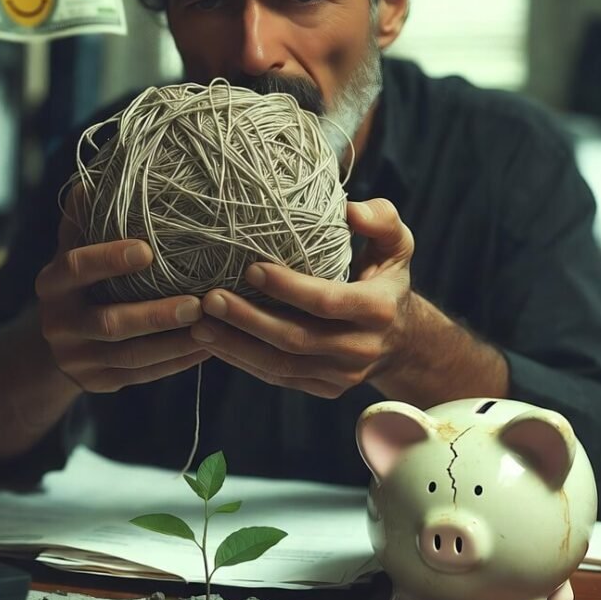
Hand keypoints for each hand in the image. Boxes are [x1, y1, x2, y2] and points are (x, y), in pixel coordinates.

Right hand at [34, 195, 210, 393]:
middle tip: (198, 303)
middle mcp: (59, 323)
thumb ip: (85, 219)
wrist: (54, 344)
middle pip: (109, 323)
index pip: (76, 268)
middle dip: (155, 315)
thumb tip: (94, 177)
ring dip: (175, 343)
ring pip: (131, 356)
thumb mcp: (73, 249)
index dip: (109, 259)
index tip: (147, 249)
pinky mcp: (98, 384)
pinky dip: (178, 362)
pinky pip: (143, 375)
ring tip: (213, 326)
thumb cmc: (79, 281)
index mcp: (52, 284)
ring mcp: (77, 359)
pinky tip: (209, 347)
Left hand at [189, 199, 413, 397]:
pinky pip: (277, 377)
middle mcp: (360, 348)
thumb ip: (382, 219)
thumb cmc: (387, 278)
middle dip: (248, 319)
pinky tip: (214, 342)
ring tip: (199, 324)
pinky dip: (242, 361)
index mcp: (377, 309)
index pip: (326, 302)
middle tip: (210, 298)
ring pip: (280, 364)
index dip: (288, 287)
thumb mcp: (397, 245)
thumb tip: (349, 211)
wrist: (401, 339)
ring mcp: (341, 375)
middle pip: (296, 339)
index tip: (250, 267)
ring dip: (235, 345)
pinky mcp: (323, 389)